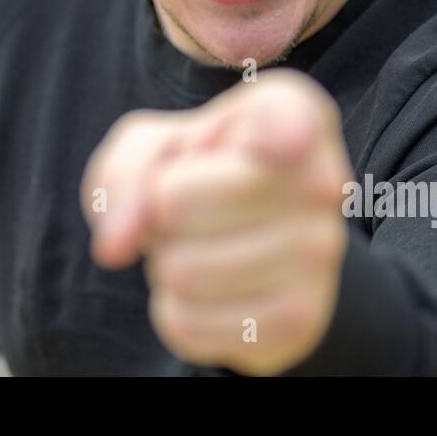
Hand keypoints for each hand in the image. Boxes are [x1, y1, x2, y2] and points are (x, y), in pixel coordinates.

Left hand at [80, 69, 351, 374]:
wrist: (249, 241)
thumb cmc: (197, 174)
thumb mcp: (154, 147)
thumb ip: (127, 174)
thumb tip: (114, 247)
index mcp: (293, 112)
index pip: (288, 121)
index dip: (279, 134)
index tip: (277, 142)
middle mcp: (321, 182)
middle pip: (176, 202)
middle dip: (157, 211)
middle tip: (186, 207)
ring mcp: (318, 256)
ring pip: (180, 270)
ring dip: (165, 264)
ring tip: (199, 245)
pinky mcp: (300, 321)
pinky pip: (187, 323)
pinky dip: (176, 310)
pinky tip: (210, 289)